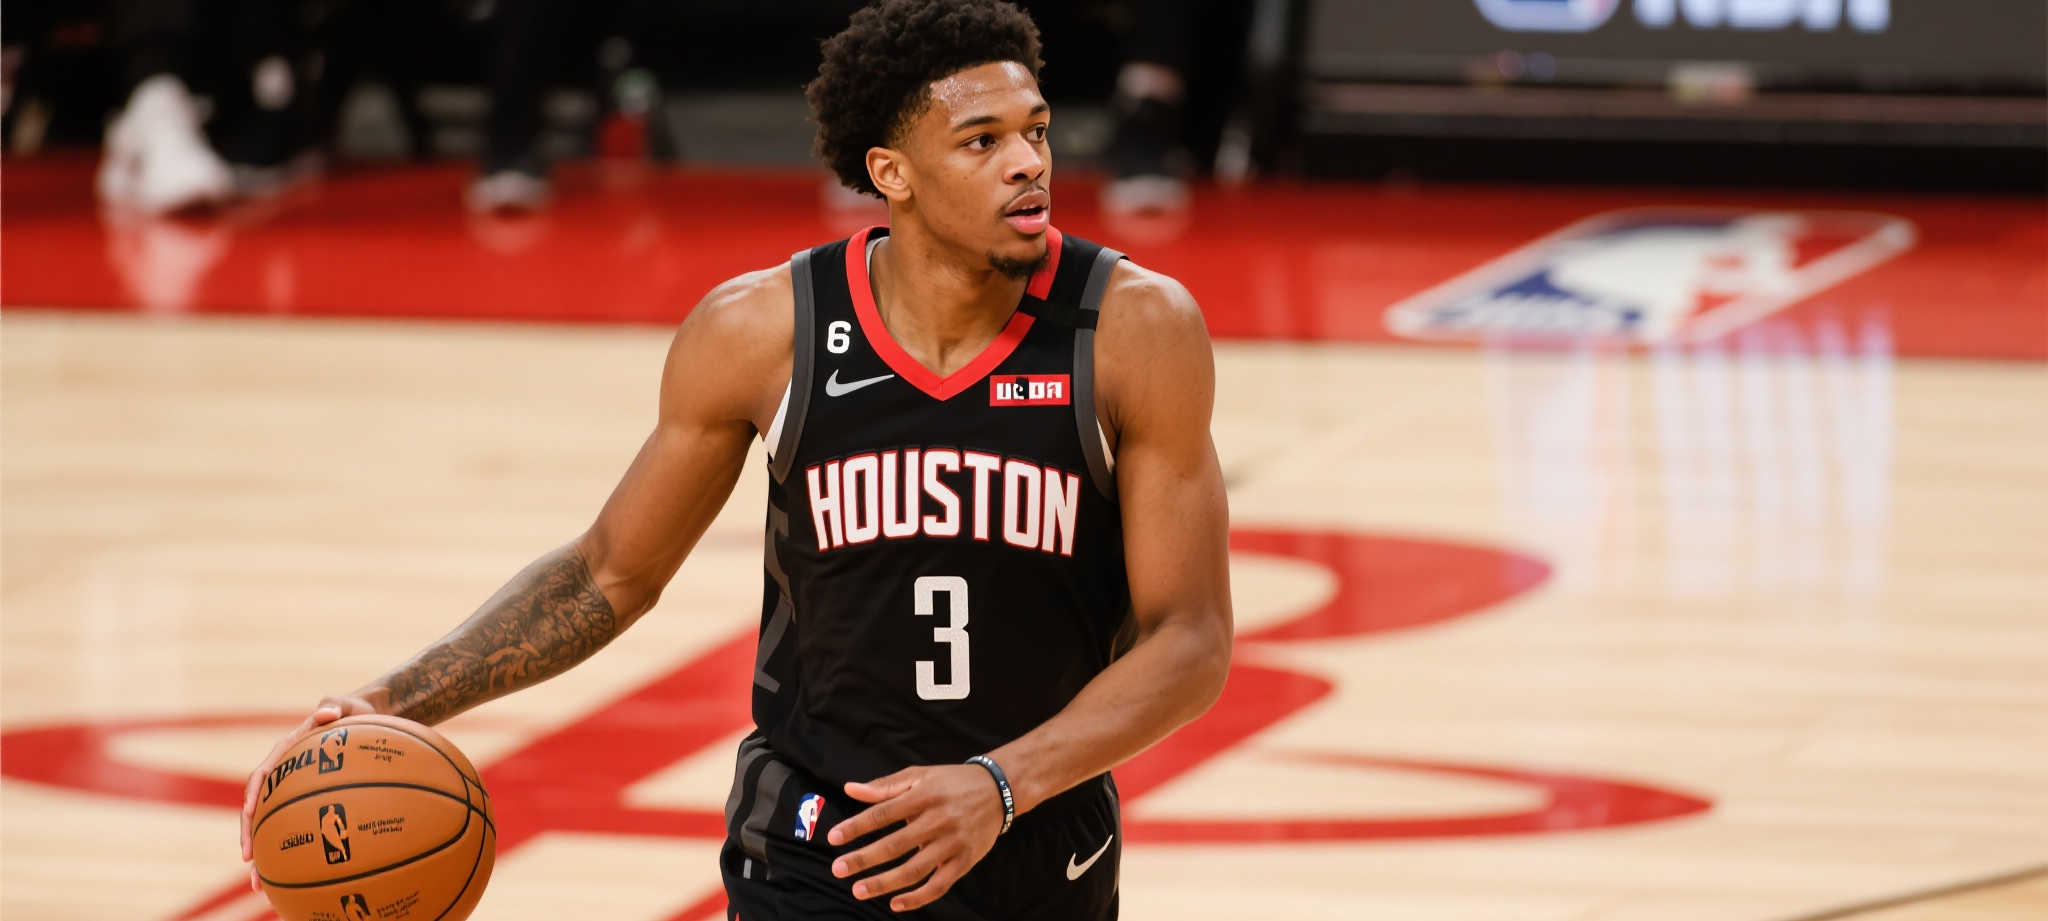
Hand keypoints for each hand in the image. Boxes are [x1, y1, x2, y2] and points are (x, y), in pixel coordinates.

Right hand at [239, 694, 380, 892]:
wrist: (362, 720)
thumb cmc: (354, 713)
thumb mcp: (347, 706)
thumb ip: (335, 706)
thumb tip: (327, 711)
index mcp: (286, 752)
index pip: (263, 774)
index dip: (254, 793)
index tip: (248, 812)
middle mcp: (282, 775)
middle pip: (256, 808)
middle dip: (249, 834)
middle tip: (248, 859)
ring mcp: (290, 791)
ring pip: (269, 825)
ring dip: (263, 854)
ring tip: (259, 884)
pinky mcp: (303, 802)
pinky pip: (292, 828)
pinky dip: (288, 853)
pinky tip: (290, 879)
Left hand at [825, 764, 1005, 911]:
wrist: (1001, 789)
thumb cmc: (952, 782)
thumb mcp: (920, 776)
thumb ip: (885, 786)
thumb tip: (850, 789)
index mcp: (924, 796)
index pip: (883, 814)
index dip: (856, 827)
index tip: (833, 838)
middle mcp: (938, 819)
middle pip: (895, 844)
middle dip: (864, 859)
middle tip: (838, 869)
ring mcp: (953, 843)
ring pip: (915, 869)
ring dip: (884, 883)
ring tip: (858, 890)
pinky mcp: (964, 860)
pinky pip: (939, 885)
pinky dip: (917, 898)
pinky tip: (895, 903)